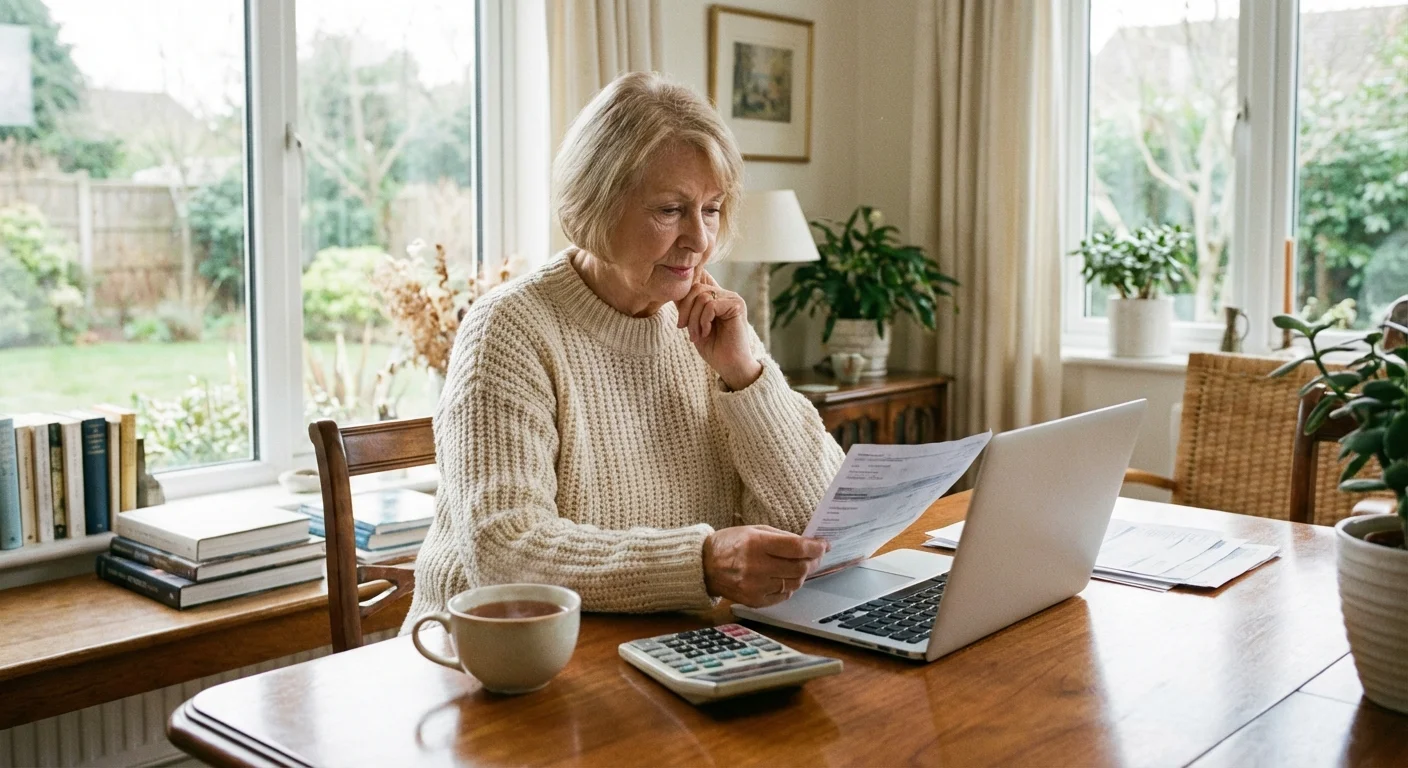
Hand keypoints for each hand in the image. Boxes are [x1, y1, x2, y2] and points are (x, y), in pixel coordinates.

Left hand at [675, 270, 761, 390]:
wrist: (730, 366)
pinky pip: (711, 305)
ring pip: (702, 297)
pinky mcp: (737, 305)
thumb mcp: (693, 324)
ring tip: (697, 335)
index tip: (680, 316)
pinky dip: (704, 320)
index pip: (698, 281)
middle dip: (685, 310)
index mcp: (716, 297)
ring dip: (694, 319)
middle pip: (696, 288)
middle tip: (684, 329)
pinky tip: (707, 332)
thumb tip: (673, 291)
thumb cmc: (713, 348)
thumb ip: (687, 307)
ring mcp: (732, 298)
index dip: (685, 293)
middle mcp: (725, 294)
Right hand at [702, 525, 829, 606]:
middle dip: (813, 561)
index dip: (815, 547)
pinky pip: (783, 595)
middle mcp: (756, 567)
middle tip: (817, 555)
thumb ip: (782, 537)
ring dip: (803, 574)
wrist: (704, 566)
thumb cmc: (730, 544)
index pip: (797, 548)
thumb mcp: (754, 530)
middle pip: (799, 568)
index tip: (823, 545)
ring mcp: (755, 587)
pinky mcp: (754, 601)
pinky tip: (786, 577)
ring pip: (795, 583)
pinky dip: (790, 586)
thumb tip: (808, 544)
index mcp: (756, 544)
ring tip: (802, 565)